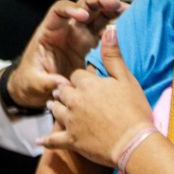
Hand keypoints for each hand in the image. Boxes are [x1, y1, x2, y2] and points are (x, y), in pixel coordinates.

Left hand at [7, 0, 126, 108]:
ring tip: (127, 10)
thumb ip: (47, 83)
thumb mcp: (34, 83)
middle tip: (114, 3)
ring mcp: (81, 35)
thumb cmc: (31, 81)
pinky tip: (130, 25)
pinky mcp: (92, 45)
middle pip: (83, 5)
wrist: (38, 89)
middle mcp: (67, 28)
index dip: (70, 9)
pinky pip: (106, 30)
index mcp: (50, 31)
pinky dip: (117, 26)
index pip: (59, 11)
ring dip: (112, 9)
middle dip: (98, 0)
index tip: (82, 15)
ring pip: (98, 14)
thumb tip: (63, 85)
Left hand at [38, 26, 153, 167]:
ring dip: (55, 107)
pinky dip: (46, 140)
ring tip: (53, 106)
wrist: (133, 144)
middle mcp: (74, 100)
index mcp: (87, 84)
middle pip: (63, 91)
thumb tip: (109, 29)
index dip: (81, 79)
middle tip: (66, 93)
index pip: (77, 76)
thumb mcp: (126, 80)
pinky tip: (39, 141)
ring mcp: (70, 121)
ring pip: (56, 110)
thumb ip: (113, 56)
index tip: (86, 83)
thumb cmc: (133, 111)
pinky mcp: (71, 140)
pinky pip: (53, 140)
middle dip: (65, 91)